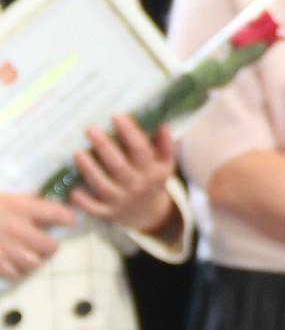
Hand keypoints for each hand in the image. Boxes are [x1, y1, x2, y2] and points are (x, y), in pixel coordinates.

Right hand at [0, 193, 73, 282]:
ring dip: (34, 261)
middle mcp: (17, 230)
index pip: (59, 214)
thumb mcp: (6, 197)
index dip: (67, 219)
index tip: (66, 222)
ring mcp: (6, 249)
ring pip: (35, 264)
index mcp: (22, 208)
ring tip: (29, 257)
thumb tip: (48, 201)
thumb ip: (28, 200)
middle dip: (49, 246)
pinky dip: (18, 272)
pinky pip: (17, 274)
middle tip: (43, 244)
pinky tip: (13, 265)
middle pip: (51, 246)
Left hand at [67, 115, 180, 234]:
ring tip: (77, 152)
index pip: (140, 149)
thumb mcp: (165, 164)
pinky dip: (84, 202)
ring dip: (89, 169)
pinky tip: (74, 191)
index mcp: (151, 171)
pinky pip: (94, 208)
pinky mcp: (108, 212)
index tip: (116, 116)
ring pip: (102, 185)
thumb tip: (163, 126)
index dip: (129, 132)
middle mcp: (136, 185)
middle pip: (118, 165)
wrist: (149, 214)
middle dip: (104, 146)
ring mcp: (121, 200)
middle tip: (90, 129)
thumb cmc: (152, 180)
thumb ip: (165, 146)